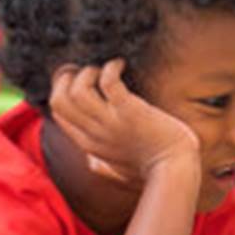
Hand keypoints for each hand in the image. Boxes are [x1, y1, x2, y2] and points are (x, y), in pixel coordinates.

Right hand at [49, 59, 200, 184]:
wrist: (176, 168)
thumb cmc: (153, 167)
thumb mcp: (117, 170)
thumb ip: (100, 165)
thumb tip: (89, 161)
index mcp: (89, 145)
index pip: (59, 113)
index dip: (63, 90)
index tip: (80, 79)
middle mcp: (94, 134)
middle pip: (59, 101)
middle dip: (68, 78)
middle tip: (88, 70)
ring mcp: (111, 123)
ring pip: (77, 91)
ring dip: (88, 73)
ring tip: (105, 69)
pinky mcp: (130, 112)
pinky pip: (108, 83)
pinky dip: (111, 68)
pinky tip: (121, 64)